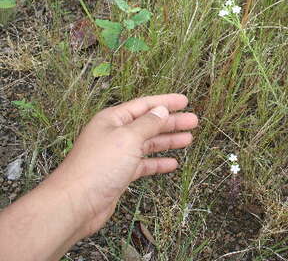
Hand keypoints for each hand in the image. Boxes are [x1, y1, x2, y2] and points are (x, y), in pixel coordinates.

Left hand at [48, 93, 198, 236]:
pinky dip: (158, 163)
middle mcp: (115, 135)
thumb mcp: (128, 138)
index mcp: (113, 120)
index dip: (165, 102)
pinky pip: (144, 164)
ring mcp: (117, 155)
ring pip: (148, 144)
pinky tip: (172, 163)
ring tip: (188, 139)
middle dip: (171, 122)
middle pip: (149, 124)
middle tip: (193, 121)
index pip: (144, 105)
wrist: (76, 203)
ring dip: (168, 141)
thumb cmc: (98, 166)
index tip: (185, 100)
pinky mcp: (120, 174)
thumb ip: (148, 124)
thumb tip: (161, 110)